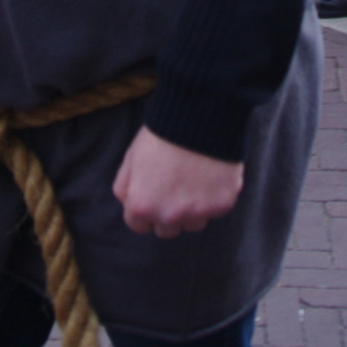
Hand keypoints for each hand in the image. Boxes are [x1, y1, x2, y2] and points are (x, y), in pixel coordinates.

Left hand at [112, 126, 243, 237]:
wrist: (199, 116)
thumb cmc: (161, 134)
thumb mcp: (130, 158)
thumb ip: (125, 187)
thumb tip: (129, 204)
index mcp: (142, 206)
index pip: (139, 226)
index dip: (145, 208)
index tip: (153, 194)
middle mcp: (169, 216)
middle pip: (167, 230)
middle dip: (168, 213)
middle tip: (175, 186)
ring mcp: (197, 213)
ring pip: (193, 223)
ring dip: (193, 208)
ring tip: (195, 178)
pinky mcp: (222, 205)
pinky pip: (217, 209)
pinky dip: (215, 195)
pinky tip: (212, 173)